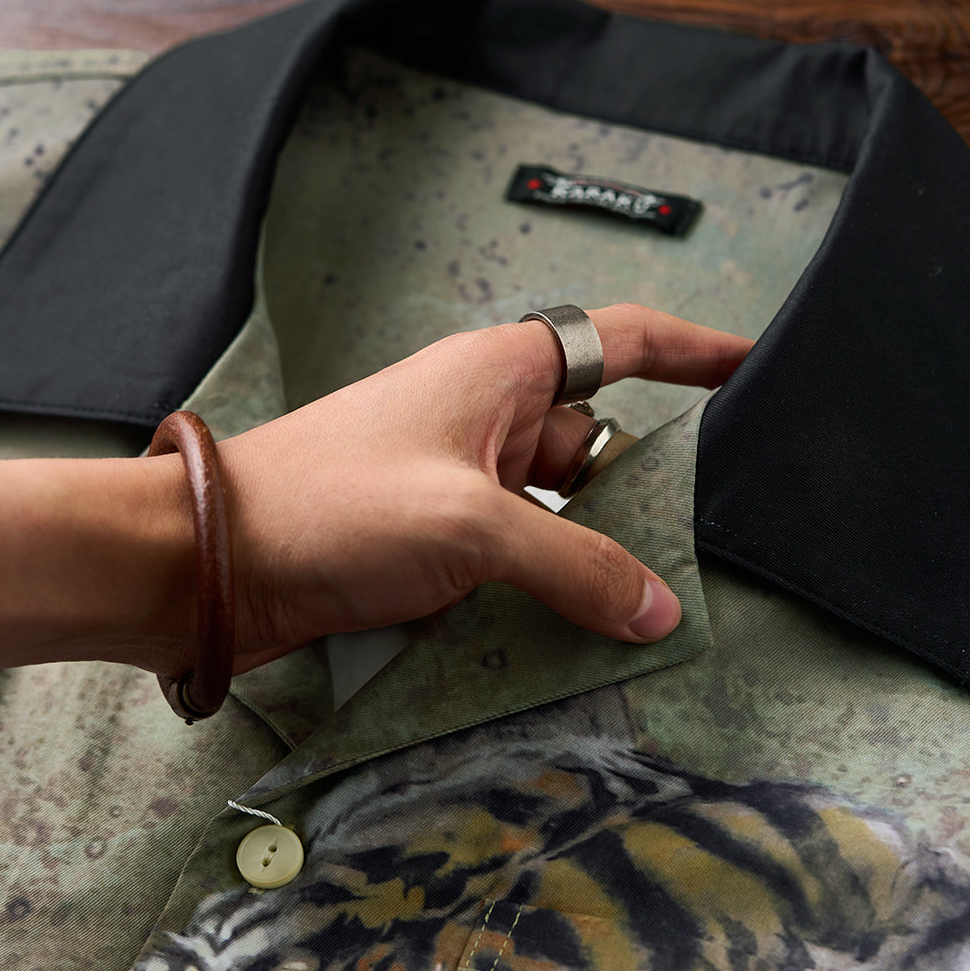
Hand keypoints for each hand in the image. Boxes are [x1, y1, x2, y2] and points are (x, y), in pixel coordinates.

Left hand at [196, 304, 752, 677]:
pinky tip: (581, 628)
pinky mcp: (434, 541)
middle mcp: (483, 420)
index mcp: (497, 374)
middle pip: (598, 443)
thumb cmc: (329, 505)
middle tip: (714, 539)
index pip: (620, 342)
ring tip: (655, 603)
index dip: (693, 351)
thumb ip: (572, 565)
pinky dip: (550, 585)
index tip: (754, 368)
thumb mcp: (469, 526)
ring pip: (560, 511)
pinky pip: (518, 555)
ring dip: (597, 552)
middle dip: (650, 489)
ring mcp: (458, 484)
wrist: (216, 566)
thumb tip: (656, 609)